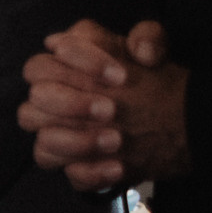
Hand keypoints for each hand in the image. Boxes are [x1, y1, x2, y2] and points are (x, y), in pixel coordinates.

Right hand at [19, 18, 190, 191]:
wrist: (174, 121)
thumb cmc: (150, 81)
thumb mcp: (155, 50)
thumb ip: (149, 37)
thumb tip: (141, 50)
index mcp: (63, 67)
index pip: (46, 59)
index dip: (79, 65)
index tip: (120, 76)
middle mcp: (53, 100)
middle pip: (37, 98)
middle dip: (72, 104)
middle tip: (111, 110)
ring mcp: (60, 135)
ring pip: (43, 141)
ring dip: (77, 141)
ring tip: (116, 141)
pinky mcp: (76, 166)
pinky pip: (70, 175)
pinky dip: (92, 173)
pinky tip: (119, 167)